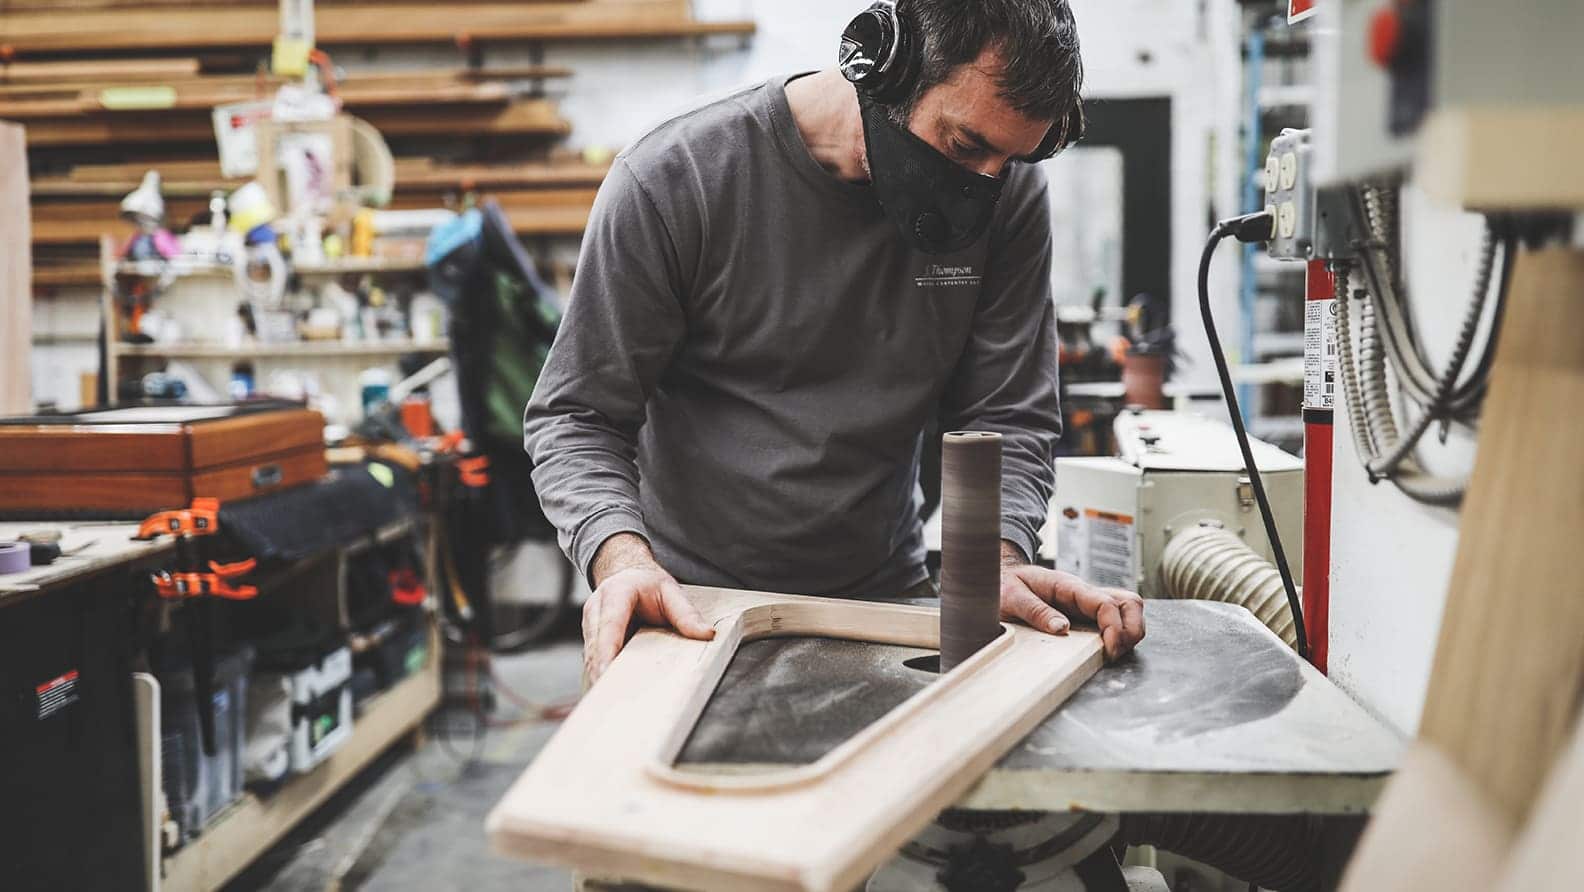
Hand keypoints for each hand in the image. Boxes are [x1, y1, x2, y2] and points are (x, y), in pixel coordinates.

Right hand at [582, 533, 714, 684]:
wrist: (628, 575)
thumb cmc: (647, 585)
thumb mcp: (672, 592)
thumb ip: (687, 614)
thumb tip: (706, 634)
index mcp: (616, 594)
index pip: (610, 624)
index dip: (606, 649)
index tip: (606, 671)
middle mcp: (597, 609)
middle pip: (595, 646)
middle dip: (600, 671)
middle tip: (610, 698)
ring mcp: (590, 625)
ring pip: (590, 656)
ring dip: (598, 677)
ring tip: (609, 701)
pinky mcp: (591, 639)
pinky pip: (592, 660)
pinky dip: (600, 676)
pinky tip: (609, 694)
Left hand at [998, 544, 1144, 659]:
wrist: (1001, 577)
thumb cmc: (1006, 584)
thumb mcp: (1011, 596)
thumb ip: (1035, 610)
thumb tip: (1062, 628)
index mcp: (1068, 586)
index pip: (1106, 602)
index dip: (1114, 627)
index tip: (1109, 649)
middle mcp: (1084, 593)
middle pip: (1129, 603)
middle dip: (1132, 630)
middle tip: (1115, 654)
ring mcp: (1088, 603)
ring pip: (1127, 610)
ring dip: (1129, 632)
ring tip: (1113, 654)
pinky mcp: (1086, 614)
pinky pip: (1115, 619)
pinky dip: (1120, 634)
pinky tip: (1106, 649)